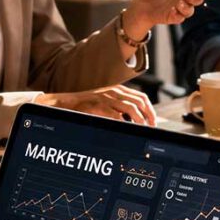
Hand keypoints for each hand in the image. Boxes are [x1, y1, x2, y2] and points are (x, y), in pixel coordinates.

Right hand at [36, 85, 155, 125]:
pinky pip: (115, 115)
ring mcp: (106, 98)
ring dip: (139, 120)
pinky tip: (127, 128)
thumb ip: (120, 106)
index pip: (141, 97)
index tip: (153, 121)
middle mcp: (114, 92)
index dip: (150, 110)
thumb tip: (136, 119)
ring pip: (130, 108)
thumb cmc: (87, 105)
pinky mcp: (97, 105)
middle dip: (148, 116)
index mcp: (118, 89)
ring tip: (142, 129)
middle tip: (151, 127)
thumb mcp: (106, 101)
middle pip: (139, 102)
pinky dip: (124, 122)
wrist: (66, 102)